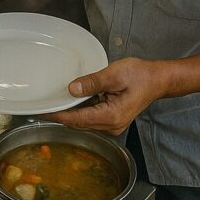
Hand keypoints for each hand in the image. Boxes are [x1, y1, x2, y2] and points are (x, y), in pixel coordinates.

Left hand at [45, 57, 169, 134]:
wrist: (157, 79)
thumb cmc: (139, 75)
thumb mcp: (114, 74)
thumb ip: (92, 82)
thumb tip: (72, 88)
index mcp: (111, 116)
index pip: (77, 119)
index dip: (58, 115)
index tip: (42, 110)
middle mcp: (111, 125)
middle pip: (79, 123)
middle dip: (60, 115)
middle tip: (42, 105)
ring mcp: (113, 125)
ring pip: (84, 122)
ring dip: (69, 114)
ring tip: (52, 103)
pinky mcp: (112, 120)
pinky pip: (91, 118)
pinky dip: (79, 111)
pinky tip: (71, 102)